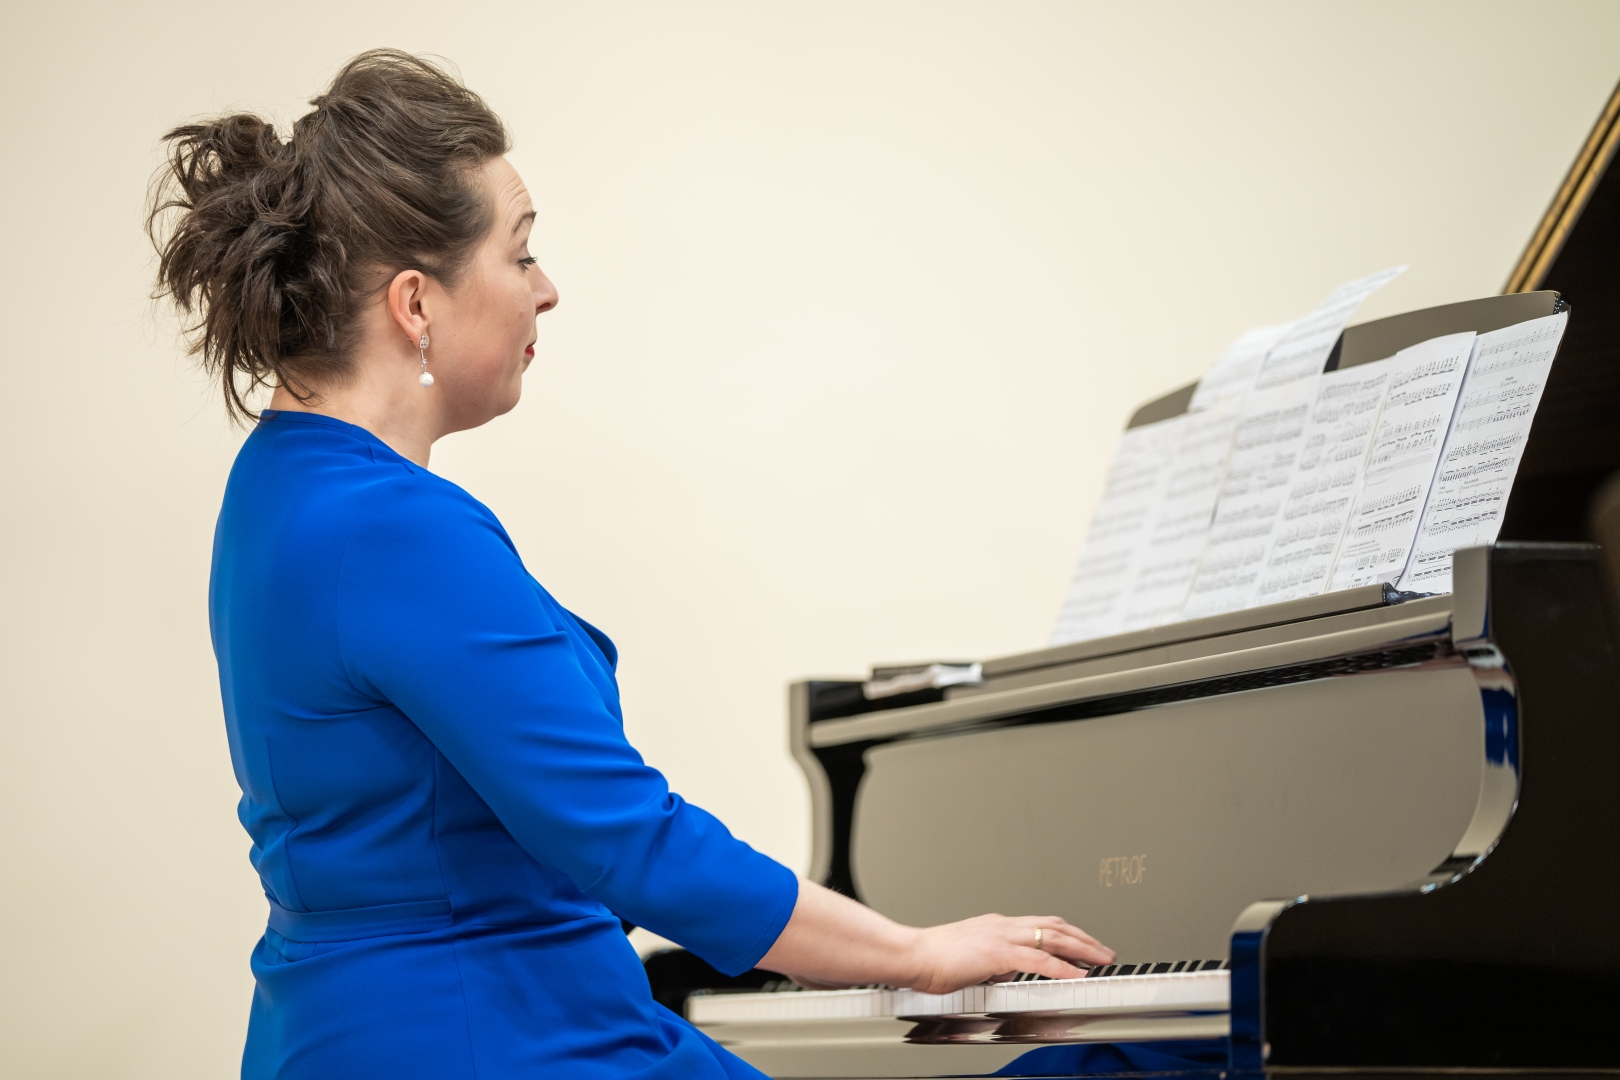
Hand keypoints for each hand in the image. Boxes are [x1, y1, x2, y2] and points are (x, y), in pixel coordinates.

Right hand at [756, 880, 1113, 994]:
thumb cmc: (928, 959)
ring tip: (1102, 960)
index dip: (1067, 933)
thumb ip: (989, 962)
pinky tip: (1077, 975)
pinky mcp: (997, 953)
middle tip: (1105, 951)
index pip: (1040, 924)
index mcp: (995, 925)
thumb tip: (1004, 972)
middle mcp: (1002, 925)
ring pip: (1053, 938)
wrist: (909, 955)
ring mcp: (1001, 937)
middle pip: (1055, 926)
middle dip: (1085, 938)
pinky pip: (1039, 960)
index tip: (1084, 943)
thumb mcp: (967, 958)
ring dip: (1082, 949)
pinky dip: (1062, 967)